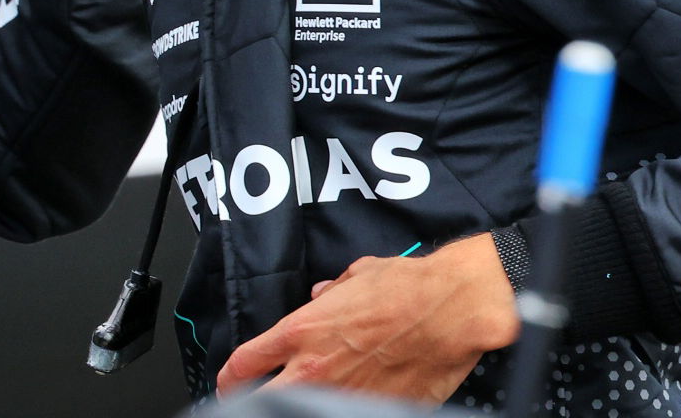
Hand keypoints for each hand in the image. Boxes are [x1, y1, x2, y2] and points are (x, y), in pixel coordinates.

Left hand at [216, 234, 519, 404]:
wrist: (451, 309)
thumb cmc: (407, 286)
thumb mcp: (356, 276)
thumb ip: (331, 293)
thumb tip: (320, 297)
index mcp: (302, 332)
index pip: (245, 362)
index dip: (229, 377)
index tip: (229, 383)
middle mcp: (315, 369)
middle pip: (261, 400)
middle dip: (250, 404)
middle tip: (248, 405)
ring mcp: (345, 395)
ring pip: (301, 411)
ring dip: (299, 406)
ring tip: (302, 404)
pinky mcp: (379, 410)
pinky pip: (349, 415)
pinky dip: (342, 411)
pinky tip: (348, 406)